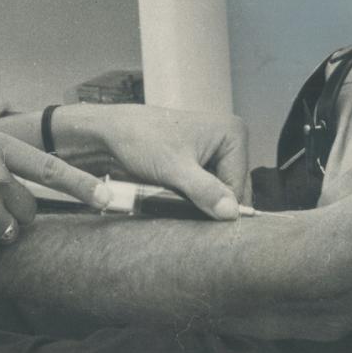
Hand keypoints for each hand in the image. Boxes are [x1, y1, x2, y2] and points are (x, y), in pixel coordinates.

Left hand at [54, 104, 248, 219]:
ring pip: (219, 192)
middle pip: (232, 189)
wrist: (112, 131)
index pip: (239, 185)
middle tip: (190, 217)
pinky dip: (194, 199)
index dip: (222, 206)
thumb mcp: (175, 169)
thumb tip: (232, 213)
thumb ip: (205, 190)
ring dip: (203, 205)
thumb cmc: (142, 140)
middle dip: (214, 206)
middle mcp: (229, 139)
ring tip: (182, 208)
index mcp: (233, 134)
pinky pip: (206, 188)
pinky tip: (179, 202)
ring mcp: (214, 150)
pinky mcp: (200, 160)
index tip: (202, 221)